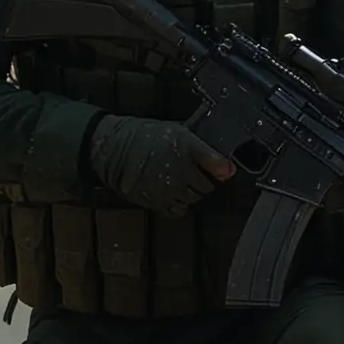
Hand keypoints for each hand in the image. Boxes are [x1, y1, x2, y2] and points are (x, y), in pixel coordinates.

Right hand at [88, 116, 235, 213]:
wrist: (115, 148)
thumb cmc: (147, 137)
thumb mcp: (178, 133)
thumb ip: (204, 152)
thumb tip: (229, 170)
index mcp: (186, 146)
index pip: (215, 163)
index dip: (221, 169)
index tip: (224, 171)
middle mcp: (179, 168)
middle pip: (206, 187)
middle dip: (202, 181)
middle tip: (191, 173)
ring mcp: (168, 187)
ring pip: (193, 199)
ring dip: (189, 193)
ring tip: (177, 181)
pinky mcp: (156, 201)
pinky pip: (177, 210)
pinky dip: (178, 205)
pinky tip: (170, 193)